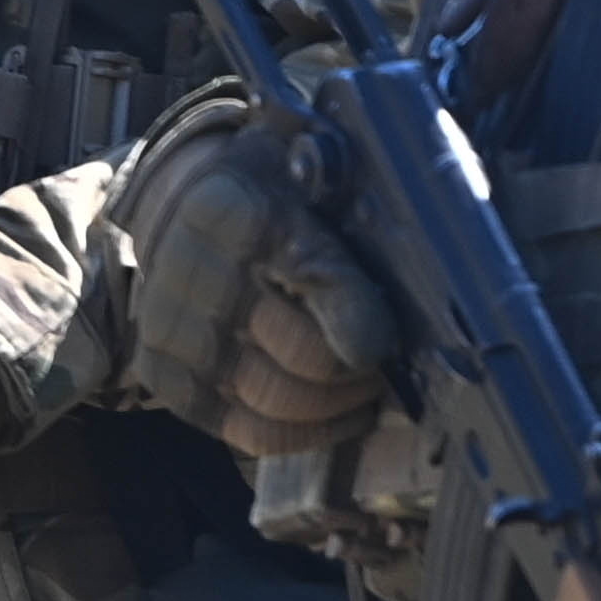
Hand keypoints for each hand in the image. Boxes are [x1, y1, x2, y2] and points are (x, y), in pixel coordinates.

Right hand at [113, 101, 401, 454]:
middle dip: (360, 372)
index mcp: (232, 211)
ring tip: (362, 383)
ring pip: (277, 405)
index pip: (317, 279)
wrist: (179, 201)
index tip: (391, 338)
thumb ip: (357, 194)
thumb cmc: (269, 187)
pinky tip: (334, 410)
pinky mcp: (164, 379)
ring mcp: (170, 333)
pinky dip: (304, 432)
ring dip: (337, 406)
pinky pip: (250, 433)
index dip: (367, 321)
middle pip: (305, 359)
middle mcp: (190, 274)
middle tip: (385, 360)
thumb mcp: (313, 167)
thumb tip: (436, 231)